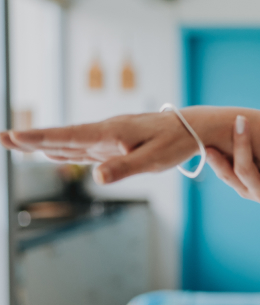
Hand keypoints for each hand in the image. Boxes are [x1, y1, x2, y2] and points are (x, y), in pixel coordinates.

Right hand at [0, 112, 199, 183]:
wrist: (195, 128)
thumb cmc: (176, 143)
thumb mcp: (153, 159)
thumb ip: (124, 168)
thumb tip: (96, 177)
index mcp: (109, 133)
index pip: (67, 136)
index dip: (38, 138)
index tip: (12, 136)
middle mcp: (105, 133)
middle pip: (61, 138)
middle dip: (31, 139)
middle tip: (1, 138)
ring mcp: (109, 138)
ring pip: (70, 142)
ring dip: (43, 143)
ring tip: (18, 144)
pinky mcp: (116, 143)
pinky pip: (84, 148)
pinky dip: (64, 149)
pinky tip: (54, 154)